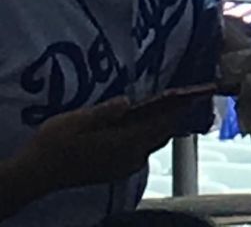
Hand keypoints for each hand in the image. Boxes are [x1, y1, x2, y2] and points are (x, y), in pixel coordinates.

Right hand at [0, 89, 213, 212]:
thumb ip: (106, 111)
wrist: (38, 171)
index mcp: (126, 143)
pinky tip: (143, 121)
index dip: (181, 106)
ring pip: (152, 142)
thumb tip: (129, 101)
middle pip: (161, 133)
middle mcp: (130, 157)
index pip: (163, 123)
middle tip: (187, 92)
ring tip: (169, 102)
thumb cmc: (57, 142)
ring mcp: (123, 166)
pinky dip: (148, 134)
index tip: (198, 91)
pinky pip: (141, 149)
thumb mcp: (79, 119)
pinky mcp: (115, 170)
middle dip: (175, 114)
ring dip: (161, 124)